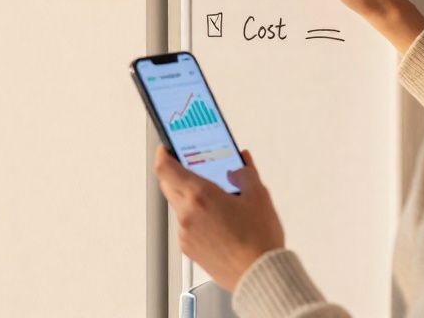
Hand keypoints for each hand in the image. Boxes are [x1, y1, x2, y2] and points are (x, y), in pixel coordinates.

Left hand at [153, 145, 284, 291]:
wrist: (260, 275)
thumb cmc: (259, 240)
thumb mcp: (258, 196)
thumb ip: (245, 173)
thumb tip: (240, 164)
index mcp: (200, 195)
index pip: (165, 167)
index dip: (163, 153)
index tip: (168, 148)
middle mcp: (187, 214)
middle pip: (168, 185)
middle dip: (177, 173)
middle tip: (194, 167)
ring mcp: (186, 233)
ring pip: (178, 206)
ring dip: (189, 197)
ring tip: (215, 197)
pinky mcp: (189, 249)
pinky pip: (185, 225)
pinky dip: (195, 217)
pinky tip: (217, 220)